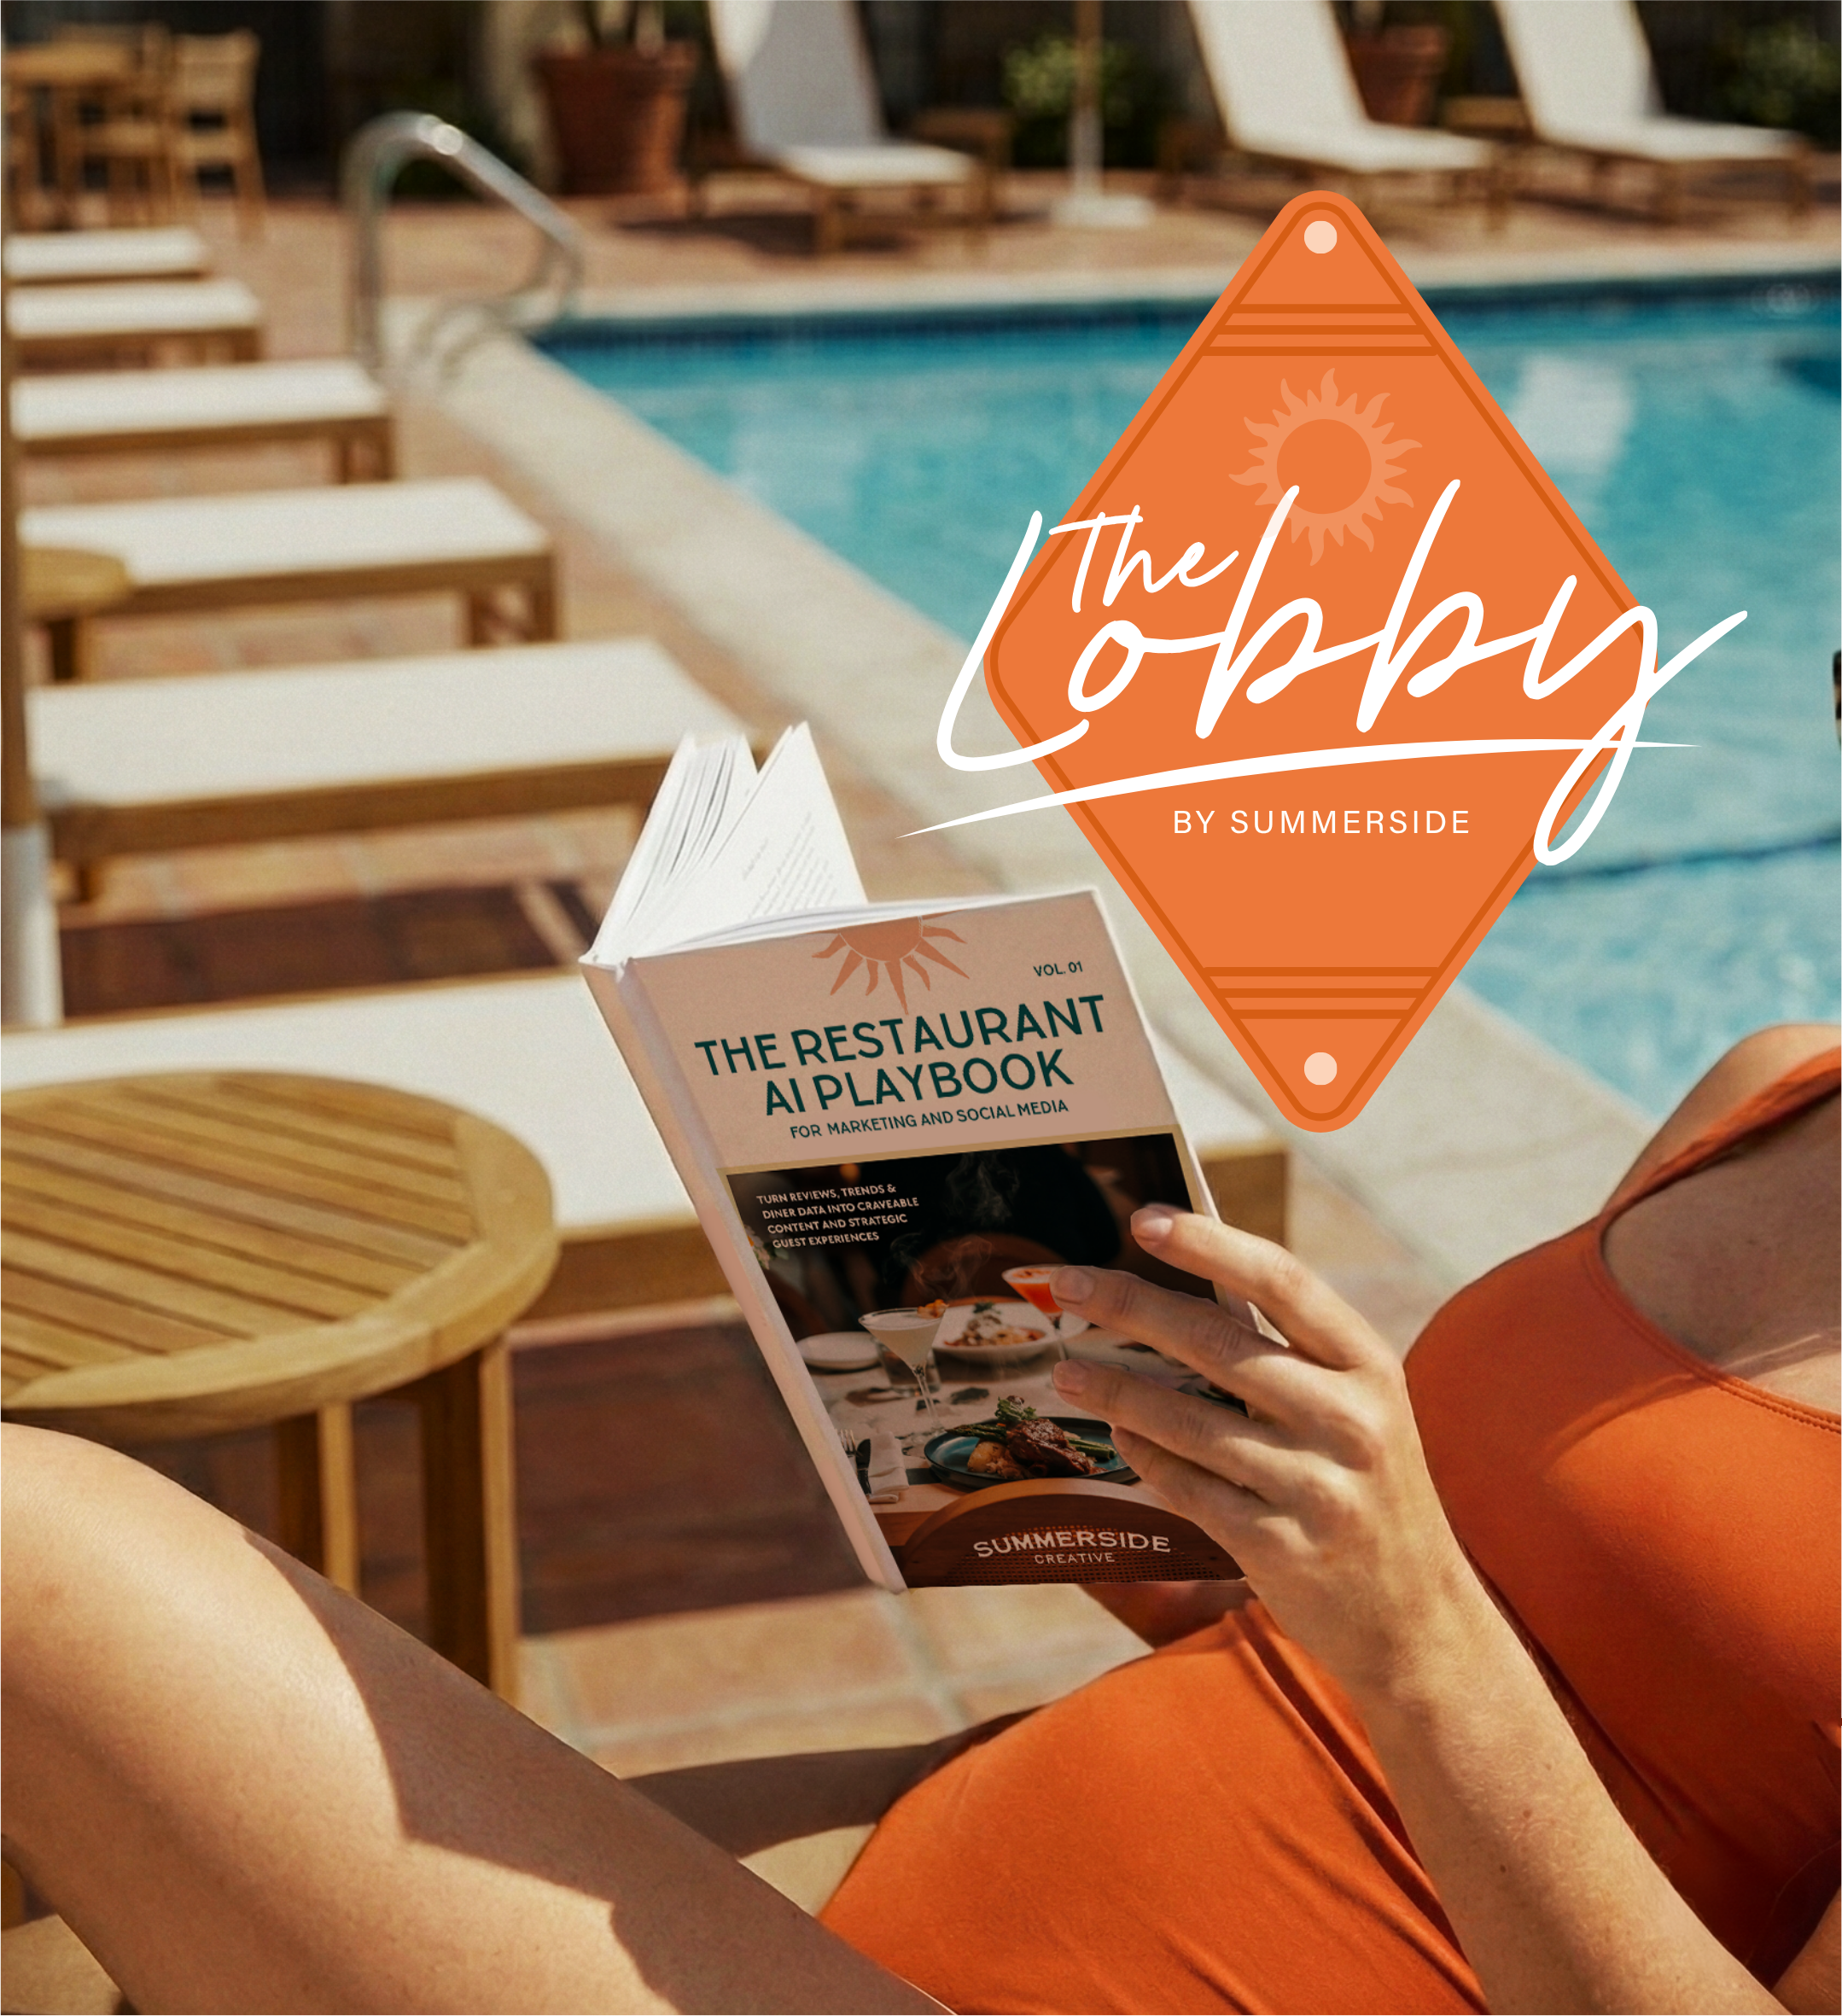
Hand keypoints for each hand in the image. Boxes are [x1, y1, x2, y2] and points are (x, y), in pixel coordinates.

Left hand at [1048, 1207, 1482, 1697]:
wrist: (1419, 1620)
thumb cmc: (1368, 1489)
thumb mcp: (1359, 1407)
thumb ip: (1290, 1352)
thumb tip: (1183, 1286)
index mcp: (1370, 1365)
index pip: (1282, 1281)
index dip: (1208, 1244)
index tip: (1144, 1219)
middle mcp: (1349, 1420)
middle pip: (1217, 1343)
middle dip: (1130, 1305)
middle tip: (1066, 1283)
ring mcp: (1316, 1488)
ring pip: (1188, 1420)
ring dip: (1115, 1388)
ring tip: (1067, 1368)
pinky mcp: (1279, 1547)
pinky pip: (1188, 1487)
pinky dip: (1144, 1455)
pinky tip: (1118, 1434)